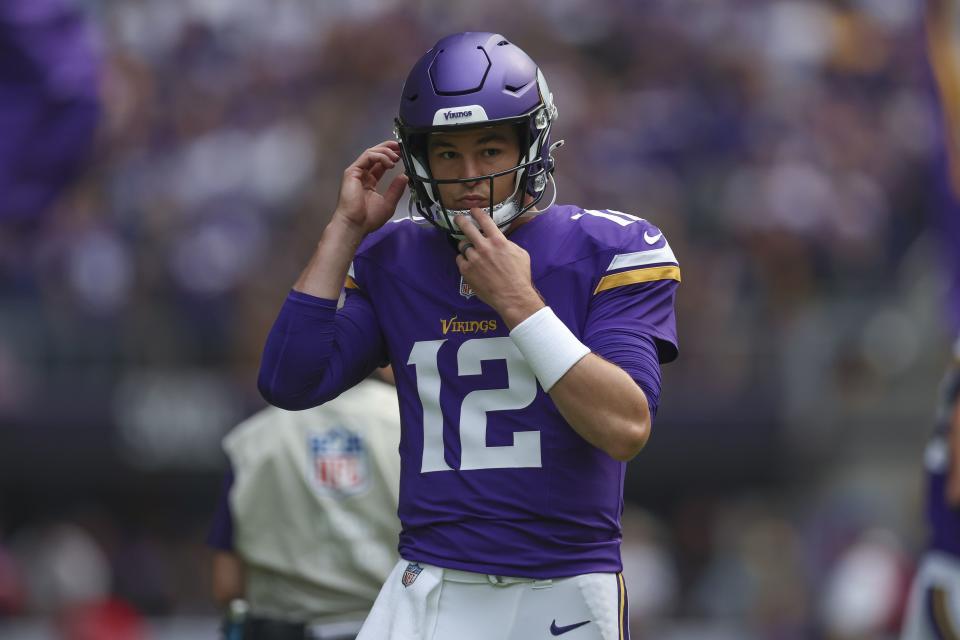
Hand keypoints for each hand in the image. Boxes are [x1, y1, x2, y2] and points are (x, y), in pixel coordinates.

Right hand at [333, 140, 407, 235]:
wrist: (355, 225)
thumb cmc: (369, 218)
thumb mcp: (388, 203)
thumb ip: (396, 189)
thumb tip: (405, 176)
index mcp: (370, 182)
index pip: (380, 164)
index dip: (391, 157)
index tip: (403, 154)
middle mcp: (363, 175)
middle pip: (375, 155)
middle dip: (388, 148)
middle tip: (400, 147)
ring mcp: (356, 172)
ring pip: (371, 153)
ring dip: (386, 152)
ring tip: (397, 158)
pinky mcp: (352, 172)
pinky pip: (367, 157)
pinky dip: (380, 156)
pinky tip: (390, 163)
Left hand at [455, 209, 543, 327]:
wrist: (512, 296)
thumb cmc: (520, 276)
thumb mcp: (520, 253)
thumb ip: (507, 244)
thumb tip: (500, 241)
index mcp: (498, 241)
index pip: (484, 220)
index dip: (477, 213)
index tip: (473, 210)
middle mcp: (484, 247)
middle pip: (467, 228)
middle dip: (461, 221)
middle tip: (458, 219)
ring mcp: (473, 259)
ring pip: (463, 246)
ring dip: (466, 247)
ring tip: (471, 252)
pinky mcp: (466, 271)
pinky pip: (460, 260)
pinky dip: (464, 260)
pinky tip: (470, 264)